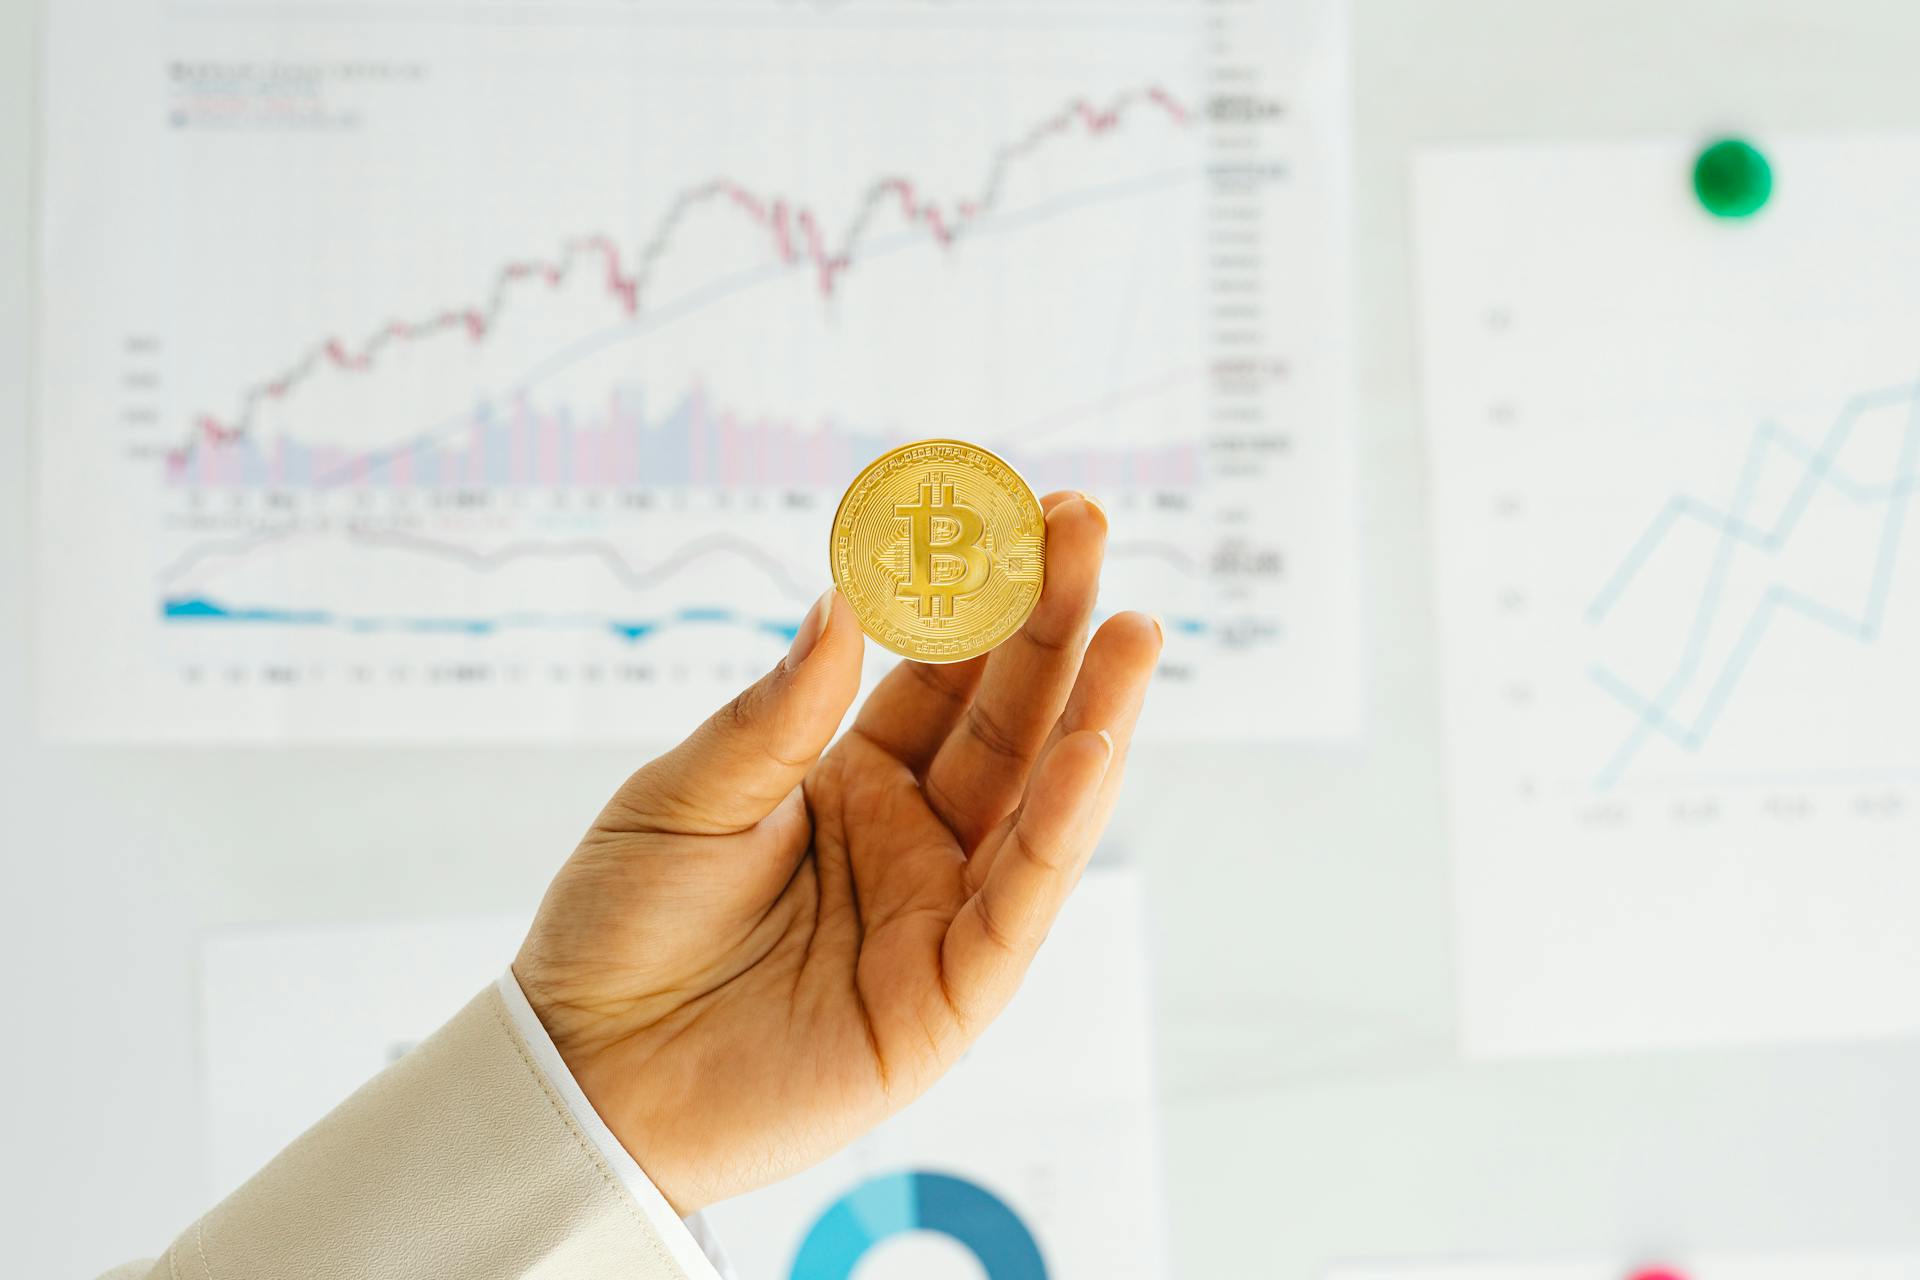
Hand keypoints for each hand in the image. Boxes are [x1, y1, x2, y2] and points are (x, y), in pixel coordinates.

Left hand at [512, 492, 1159, 1213]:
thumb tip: (844, 601)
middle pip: (1005, 721)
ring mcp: (935, 915)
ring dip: (1090, 715)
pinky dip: (1061, 825)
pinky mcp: (946, 998)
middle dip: (1052, 625)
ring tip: (1133, 627)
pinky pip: (1019, 901)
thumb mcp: (684, 798)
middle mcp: (909, 841)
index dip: (983, 599)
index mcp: (848, 784)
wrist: (584, 1078)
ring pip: (1036, 804)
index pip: (941, 678)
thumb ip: (778, 715)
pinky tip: (1091, 744)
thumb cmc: (618, 932)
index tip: (1023, 511)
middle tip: (1087, 524)